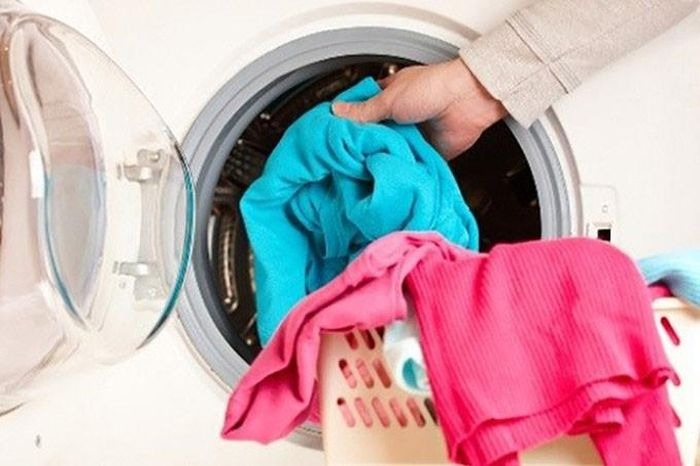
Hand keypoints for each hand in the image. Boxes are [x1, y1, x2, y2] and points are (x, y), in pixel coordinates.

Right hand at [332, 59, 506, 159]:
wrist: (467, 101)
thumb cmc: (434, 88)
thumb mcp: (389, 99)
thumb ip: (363, 111)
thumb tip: (337, 113)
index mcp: (388, 97)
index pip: (361, 111)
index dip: (348, 123)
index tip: (333, 136)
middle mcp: (399, 117)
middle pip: (374, 135)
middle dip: (363, 146)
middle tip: (345, 159)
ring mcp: (412, 136)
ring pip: (389, 151)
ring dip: (381, 158)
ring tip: (362, 170)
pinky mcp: (425, 152)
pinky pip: (407, 163)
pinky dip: (400, 168)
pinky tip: (387, 174)